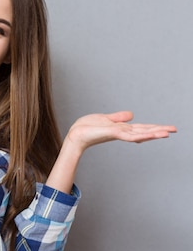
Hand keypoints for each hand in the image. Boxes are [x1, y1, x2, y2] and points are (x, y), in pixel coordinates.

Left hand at [46, 111, 176, 193]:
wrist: (75, 135)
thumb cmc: (86, 128)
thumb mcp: (105, 119)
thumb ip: (118, 118)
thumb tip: (132, 115)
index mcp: (121, 128)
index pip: (141, 128)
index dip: (153, 127)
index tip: (167, 128)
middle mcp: (122, 132)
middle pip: (144, 131)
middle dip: (159, 130)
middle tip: (175, 129)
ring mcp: (118, 134)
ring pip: (140, 134)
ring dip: (154, 133)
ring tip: (168, 133)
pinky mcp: (113, 134)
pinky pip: (129, 135)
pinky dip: (140, 135)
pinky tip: (149, 135)